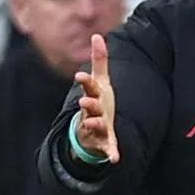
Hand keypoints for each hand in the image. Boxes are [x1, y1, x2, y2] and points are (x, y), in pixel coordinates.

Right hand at [72, 34, 119, 162]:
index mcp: (92, 95)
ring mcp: (96, 127)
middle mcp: (92, 111)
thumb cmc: (97, 101)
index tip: (79, 75)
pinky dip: (110, 153)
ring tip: (94, 123)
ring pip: (95, 126)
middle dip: (88, 104)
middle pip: (90, 106)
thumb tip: (97, 35)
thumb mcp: (100, 80)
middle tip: (84, 101)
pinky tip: (115, 159)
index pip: (88, 86)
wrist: (91, 130)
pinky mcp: (104, 142)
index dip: (84, 81)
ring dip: (94, 125)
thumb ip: (99, 59)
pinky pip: (107, 148)